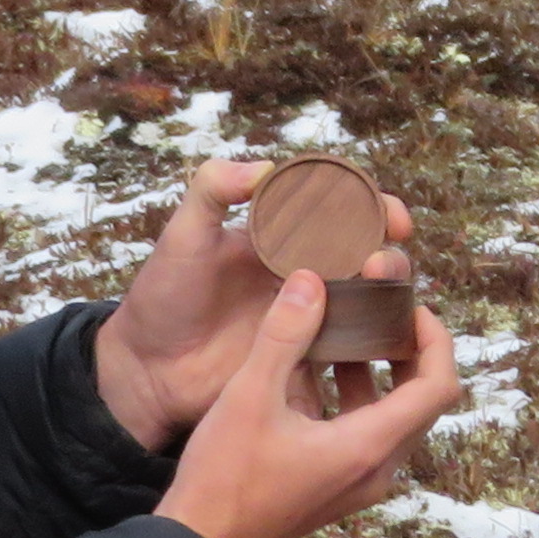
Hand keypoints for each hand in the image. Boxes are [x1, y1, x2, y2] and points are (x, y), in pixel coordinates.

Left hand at [95, 156, 415, 448]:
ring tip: (376, 289)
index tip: (390, 213)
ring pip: (366, 297)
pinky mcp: (307, 357)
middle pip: (364, 252)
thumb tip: (265, 166)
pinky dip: (375, 336)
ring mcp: (308, 315)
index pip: (338, 209)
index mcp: (279, 235)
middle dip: (387, 251)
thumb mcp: (182, 235)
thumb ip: (211, 190)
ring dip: (385, 291)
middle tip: (379, 261)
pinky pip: (352, 344)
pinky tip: (384, 334)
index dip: (372, 205)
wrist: (149, 372)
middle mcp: (302, 271)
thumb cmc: (162, 299)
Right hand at [154, 274, 461, 537]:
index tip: (412, 306)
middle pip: (420, 401)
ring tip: (344, 329)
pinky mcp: (336, 488)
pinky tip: (310, 370)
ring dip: (376, 374)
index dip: (436, 340)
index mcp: (369, 446)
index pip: (438, 387)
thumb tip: (311, 280)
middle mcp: (376, 469)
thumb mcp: (249, 395)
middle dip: (407, 351)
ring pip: (390, 417)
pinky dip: (352, 399)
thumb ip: (284, 334)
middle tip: (380, 310)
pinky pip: (364, 434)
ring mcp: (358, 484)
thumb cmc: (224, 476)